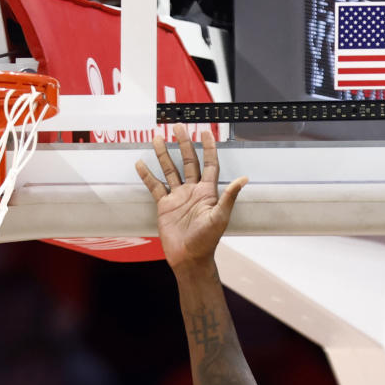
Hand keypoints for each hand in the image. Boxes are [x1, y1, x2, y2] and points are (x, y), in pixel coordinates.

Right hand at [136, 125, 246, 273]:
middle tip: (177, 126)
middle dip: (184, 143)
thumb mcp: (220, 217)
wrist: (189, 258)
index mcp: (208, 192)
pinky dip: (147, 175)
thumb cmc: (207, 241)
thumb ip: (229, 197)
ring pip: (170, 170)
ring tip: (157, 138)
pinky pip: (155, 186)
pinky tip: (141, 164)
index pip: (209, 163)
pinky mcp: (164, 206)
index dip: (208, 147)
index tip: (204, 131)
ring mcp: (178, 197)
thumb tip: (244, 179)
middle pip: (188, 161)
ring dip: (164, 154)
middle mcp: (193, 190)